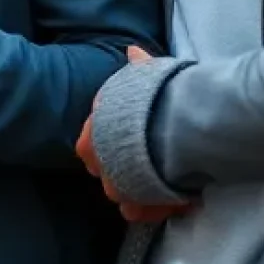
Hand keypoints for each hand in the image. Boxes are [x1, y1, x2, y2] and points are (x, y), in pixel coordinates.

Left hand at [75, 46, 191, 222]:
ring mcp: (115, 187)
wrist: (176, 131)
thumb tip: (132, 50)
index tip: (124, 142)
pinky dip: (152, 209)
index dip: (106, 145)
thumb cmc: (158, 100)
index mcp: (91, 134)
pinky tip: (170, 201)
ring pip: (119, 194)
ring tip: (160, 182)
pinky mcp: (135, 207)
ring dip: (136, 190)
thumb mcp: (145, 76)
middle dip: (120, 168)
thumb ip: (137, 68)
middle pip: (104, 172)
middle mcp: (98, 162)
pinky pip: (137, 213)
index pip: (87, 146)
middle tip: (145, 163)